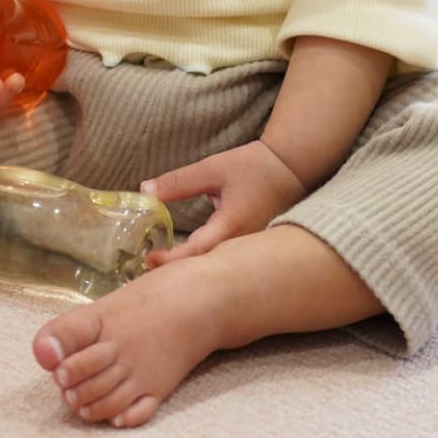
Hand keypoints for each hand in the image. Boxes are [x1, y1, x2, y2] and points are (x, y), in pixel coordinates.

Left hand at [141, 140, 307, 265]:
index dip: (170, 260)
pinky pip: (227, 261)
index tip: (148, 257)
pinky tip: (189, 259)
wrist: (292, 167)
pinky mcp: (253, 249)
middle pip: (205, 269)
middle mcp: (242, 245)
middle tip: (148, 266)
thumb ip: (178, 182)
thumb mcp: (213, 169)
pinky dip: (205, 261)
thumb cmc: (254, 166)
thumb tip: (145, 191)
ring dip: (190, 268)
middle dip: (176, 272)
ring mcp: (250, 250)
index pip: (196, 252)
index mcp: (232, 226)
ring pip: (217, 268)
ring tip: (163, 265)